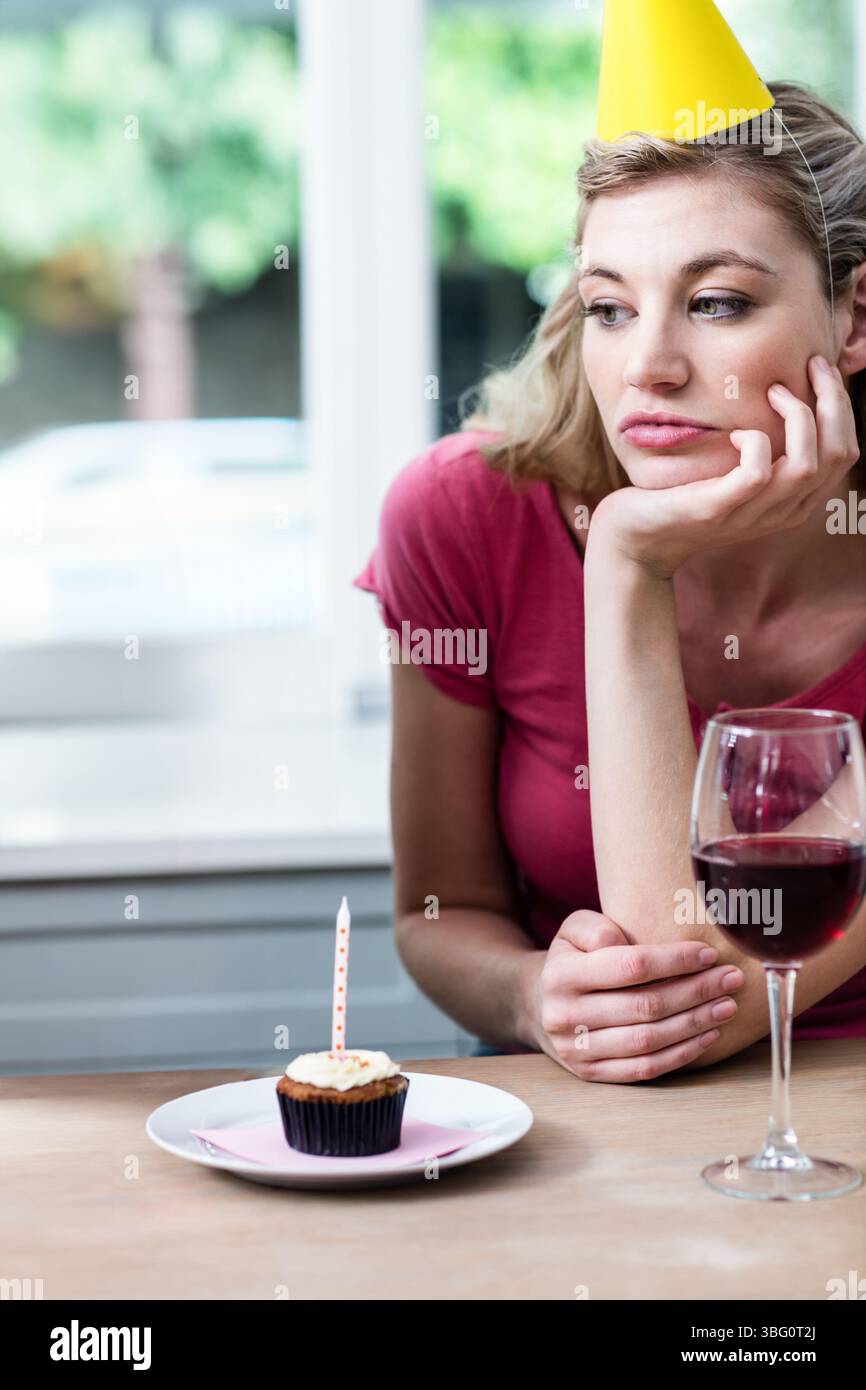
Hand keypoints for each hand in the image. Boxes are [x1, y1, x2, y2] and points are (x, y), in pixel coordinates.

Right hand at [523, 910, 744, 1082]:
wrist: (540, 1004)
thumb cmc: (572, 959)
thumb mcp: (572, 930)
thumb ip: (595, 927)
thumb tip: (623, 940)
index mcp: (561, 974)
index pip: (630, 966)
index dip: (674, 961)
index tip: (709, 954)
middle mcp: (565, 1015)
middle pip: (645, 1006)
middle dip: (695, 992)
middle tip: (731, 980)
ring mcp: (577, 1050)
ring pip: (649, 1040)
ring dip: (695, 1024)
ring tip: (727, 1006)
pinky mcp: (592, 1074)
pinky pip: (645, 1068)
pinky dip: (682, 1053)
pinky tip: (708, 1035)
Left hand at [588, 355, 859, 578]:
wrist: (637, 539)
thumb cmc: (685, 495)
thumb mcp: (736, 475)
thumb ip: (767, 452)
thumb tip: (787, 395)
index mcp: (794, 501)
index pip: (844, 454)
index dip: (840, 407)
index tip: (818, 370)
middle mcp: (782, 512)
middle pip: (836, 455)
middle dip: (832, 401)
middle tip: (811, 365)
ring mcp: (751, 515)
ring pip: (806, 465)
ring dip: (797, 417)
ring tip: (773, 391)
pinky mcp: (717, 510)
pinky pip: (757, 474)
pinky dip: (754, 442)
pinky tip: (735, 433)